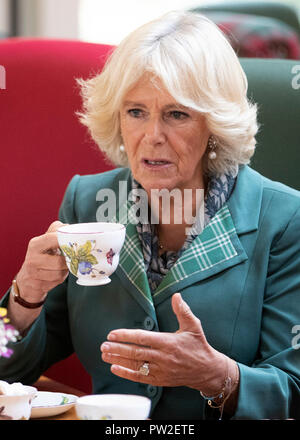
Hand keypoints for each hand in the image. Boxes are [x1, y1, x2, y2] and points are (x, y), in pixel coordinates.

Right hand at [15, 221, 68, 302]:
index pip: (54, 239)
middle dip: (68, 262)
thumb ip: (57, 230)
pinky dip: (60, 280)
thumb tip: (70, 227)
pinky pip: (56, 282)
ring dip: (65, 272)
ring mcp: (33, 273)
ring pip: (60, 274)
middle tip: (70, 259)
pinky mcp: (37, 285)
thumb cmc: (42, 256)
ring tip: (62, 268)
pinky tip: (56, 276)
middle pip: (60, 262)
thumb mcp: (46, 240)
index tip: (75, 243)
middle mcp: (32, 258)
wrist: (27, 279)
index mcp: (35, 244)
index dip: (67, 241)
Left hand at [100, 293, 227, 393]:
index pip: (143, 338)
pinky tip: (115, 368)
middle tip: (103, 345)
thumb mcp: (193, 326)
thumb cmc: (198, 346)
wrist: (207, 371)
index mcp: (168, 342)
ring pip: (136, 366)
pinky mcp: (160, 380)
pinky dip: (127, 374)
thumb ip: (183, 311)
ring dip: (119, 360)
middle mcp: (163, 357)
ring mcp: (161, 370)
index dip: (126, 336)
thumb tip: (177, 296)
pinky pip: (141, 378)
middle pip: (136, 353)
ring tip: (104, 355)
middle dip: (118, 349)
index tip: (112, 334)